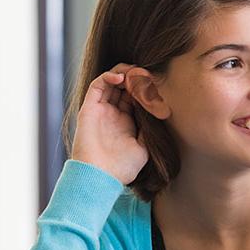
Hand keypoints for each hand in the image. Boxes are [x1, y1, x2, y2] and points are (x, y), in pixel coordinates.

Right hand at [69, 63, 147, 184]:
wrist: (100, 177)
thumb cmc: (122, 167)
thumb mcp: (144, 147)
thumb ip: (149, 130)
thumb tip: (160, 113)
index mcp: (125, 122)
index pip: (135, 97)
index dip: (145, 88)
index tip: (157, 85)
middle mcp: (112, 114)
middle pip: (124, 87)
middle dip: (136, 78)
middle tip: (147, 75)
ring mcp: (100, 110)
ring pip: (110, 82)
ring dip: (123, 73)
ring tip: (135, 72)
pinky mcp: (89, 108)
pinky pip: (97, 86)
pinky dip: (108, 76)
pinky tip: (121, 78)